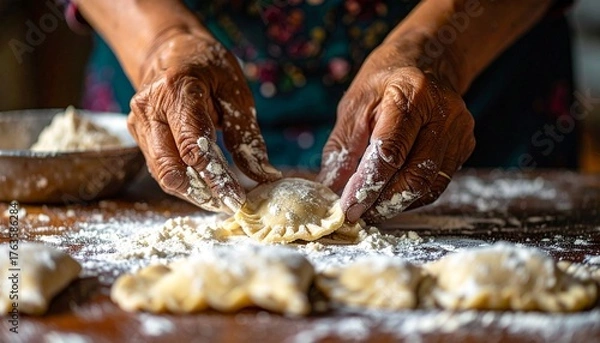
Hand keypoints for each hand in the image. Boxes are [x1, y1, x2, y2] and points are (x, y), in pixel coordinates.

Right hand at [127, 28, 280, 213]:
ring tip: (221, 199)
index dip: (215, 178)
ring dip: (192, 191)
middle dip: (202, 193)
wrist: (172, 50)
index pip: (193, 146)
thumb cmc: (210, 69)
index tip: (237, 199)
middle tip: (230, 205)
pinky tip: (205, 186)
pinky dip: (183, 181)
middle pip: (171, 167)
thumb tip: (264, 176)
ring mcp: (138, 122)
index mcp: (178, 90)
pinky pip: (159, 167)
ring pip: (162, 173)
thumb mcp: (236, 94)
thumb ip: (247, 138)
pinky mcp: (137, 134)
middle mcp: (150, 107)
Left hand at [317, 43, 474, 222]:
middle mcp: (443, 112)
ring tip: (371, 209)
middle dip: (382, 202)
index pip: (390, 150)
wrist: (425, 64)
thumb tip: (330, 190)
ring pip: (428, 185)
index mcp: (411, 92)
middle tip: (357, 214)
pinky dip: (412, 196)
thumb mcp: (354, 106)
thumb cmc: (382, 85)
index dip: (367, 184)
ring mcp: (459, 130)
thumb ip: (342, 148)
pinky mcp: (465, 146)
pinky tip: (391, 196)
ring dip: (396, 204)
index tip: (347, 207)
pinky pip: (437, 183)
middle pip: (414, 174)